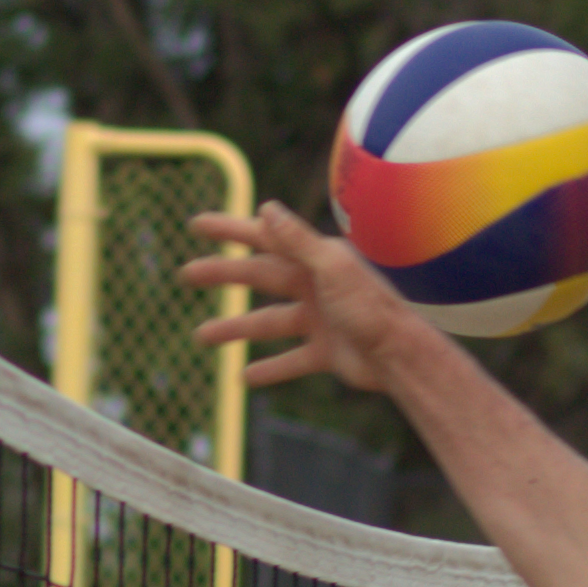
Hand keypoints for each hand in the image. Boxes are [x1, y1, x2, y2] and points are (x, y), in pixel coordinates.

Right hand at [181, 202, 417, 397]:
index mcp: (315, 259)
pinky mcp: (326, 352)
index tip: (197, 224)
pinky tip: (245, 377)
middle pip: (259, 277)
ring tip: (201, 336)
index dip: (230, 230)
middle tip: (186, 274)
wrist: (401, 355)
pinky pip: (290, 360)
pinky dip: (270, 368)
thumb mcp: (332, 268)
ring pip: (268, 322)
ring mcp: (320, 319)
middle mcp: (315, 285)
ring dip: (236, 328)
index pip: (263, 238)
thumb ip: (299, 241)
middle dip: (223, 275)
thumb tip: (267, 209)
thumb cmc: (370, 307)